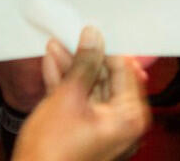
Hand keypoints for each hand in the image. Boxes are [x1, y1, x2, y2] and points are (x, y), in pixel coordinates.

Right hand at [14, 27, 149, 160]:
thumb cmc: (51, 154)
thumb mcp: (68, 97)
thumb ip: (84, 64)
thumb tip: (94, 38)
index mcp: (128, 118)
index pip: (124, 71)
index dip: (105, 48)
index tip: (92, 31)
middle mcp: (120, 126)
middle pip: (106, 80)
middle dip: (84, 57)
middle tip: (71, 35)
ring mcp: (102, 131)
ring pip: (89, 90)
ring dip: (71, 67)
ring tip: (56, 44)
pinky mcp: (83, 134)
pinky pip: (79, 104)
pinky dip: (65, 86)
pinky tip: (52, 64)